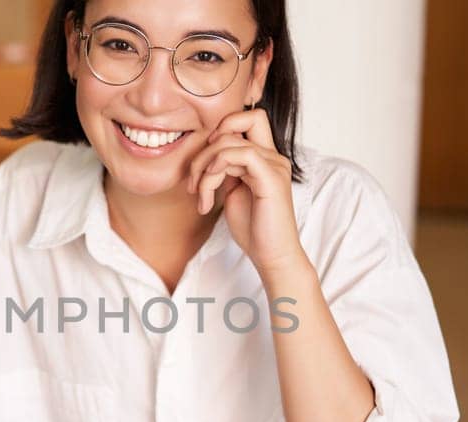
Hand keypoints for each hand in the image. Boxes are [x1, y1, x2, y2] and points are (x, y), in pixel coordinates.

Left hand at [186, 108, 307, 274]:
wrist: (272, 256)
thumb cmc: (254, 229)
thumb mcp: (233, 192)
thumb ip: (226, 170)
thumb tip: (209, 156)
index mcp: (265, 158)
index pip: (246, 119)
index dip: (221, 129)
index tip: (203, 164)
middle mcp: (273, 156)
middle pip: (239, 119)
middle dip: (205, 147)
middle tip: (194, 183)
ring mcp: (274, 164)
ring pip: (228, 141)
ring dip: (204, 167)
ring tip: (201, 196)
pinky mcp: (271, 177)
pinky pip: (239, 154)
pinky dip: (215, 169)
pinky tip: (209, 193)